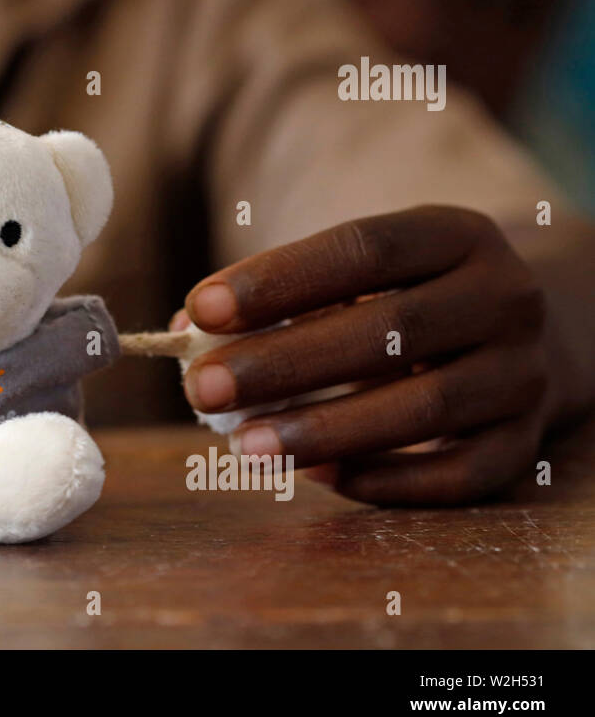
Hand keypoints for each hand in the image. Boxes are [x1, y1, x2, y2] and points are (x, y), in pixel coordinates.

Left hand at [182, 205, 551, 504]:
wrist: (520, 336)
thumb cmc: (402, 299)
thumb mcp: (357, 276)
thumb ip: (280, 300)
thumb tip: (189, 333)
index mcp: (456, 235)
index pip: (364, 248)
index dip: (279, 279)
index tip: (202, 309)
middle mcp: (505, 298)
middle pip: (392, 330)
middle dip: (285, 363)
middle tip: (202, 389)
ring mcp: (524, 373)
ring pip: (426, 409)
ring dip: (325, 430)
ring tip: (244, 447)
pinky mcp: (527, 441)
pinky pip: (458, 475)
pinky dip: (385, 481)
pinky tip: (317, 476)